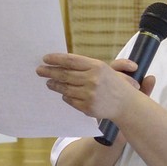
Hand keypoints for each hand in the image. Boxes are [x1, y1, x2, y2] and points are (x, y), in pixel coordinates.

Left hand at [36, 53, 156, 122]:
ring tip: (49, 83)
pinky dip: (65, 96)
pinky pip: (70, 100)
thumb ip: (84, 65)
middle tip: (40, 70)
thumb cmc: (114, 84)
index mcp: (97, 66)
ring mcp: (90, 94)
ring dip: (54, 85)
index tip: (45, 58)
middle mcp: (93, 79)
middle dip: (49, 72)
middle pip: (64, 74)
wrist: (126, 104)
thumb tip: (62, 62)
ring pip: (65, 88)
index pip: (70, 61)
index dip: (56, 59)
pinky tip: (63, 93)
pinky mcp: (87, 107)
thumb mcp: (104, 69)